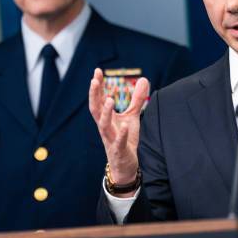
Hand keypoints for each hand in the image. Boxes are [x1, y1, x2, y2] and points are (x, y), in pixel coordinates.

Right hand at [89, 68, 148, 195]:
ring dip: (105, 112)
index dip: (97, 86)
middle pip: (95, 110)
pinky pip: (119, 142)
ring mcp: (110, 139)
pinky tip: (125, 125)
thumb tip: (143, 79)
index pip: (98, 100)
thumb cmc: (126, 140)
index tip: (97, 71)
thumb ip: (136, 99)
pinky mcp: (119, 151)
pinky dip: (121, 134)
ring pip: (103, 125)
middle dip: (93, 95)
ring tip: (109, 99)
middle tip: (94, 80)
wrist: (125, 166)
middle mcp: (105, 128)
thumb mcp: (132, 117)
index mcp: (106, 119)